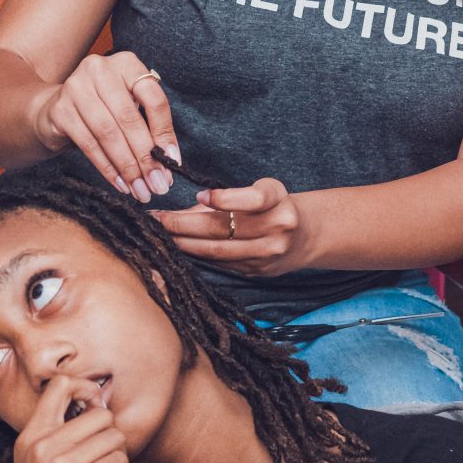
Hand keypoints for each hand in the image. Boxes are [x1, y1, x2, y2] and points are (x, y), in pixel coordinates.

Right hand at [7, 375, 128, 462]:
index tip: (95, 413)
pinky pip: (118, 462)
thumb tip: (98, 403)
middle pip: (100, 415)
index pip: (59, 385)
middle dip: (111, 439)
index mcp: (27, 438)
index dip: (86, 390)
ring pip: (114, 438)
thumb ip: (58, 437)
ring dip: (118, 462)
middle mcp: (41, 447)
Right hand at [33, 50, 178, 201]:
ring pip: (108, 133)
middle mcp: (100, 69)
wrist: (55, 110)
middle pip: (129, 118)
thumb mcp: (128, 108)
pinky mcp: (60, 110)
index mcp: (126, 64)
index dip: (164, 132)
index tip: (172, 161)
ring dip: (127, 166)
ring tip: (140, 189)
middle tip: (158, 184)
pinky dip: (107, 167)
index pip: (153, 98)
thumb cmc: (102, 109)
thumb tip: (169, 161)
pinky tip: (120, 183)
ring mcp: (76, 87)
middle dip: (146, 156)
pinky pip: (88, 144)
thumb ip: (149, 127)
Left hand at [154, 177, 315, 275]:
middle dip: (185, 225)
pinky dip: (199, 256)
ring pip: (219, 250)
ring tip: (161, 236)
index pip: (252, 199)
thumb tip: (177, 210)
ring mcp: (269, 253)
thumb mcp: (258, 191)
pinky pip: (223, 263)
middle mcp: (278, 227)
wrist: (305, 235)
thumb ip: (222, 199)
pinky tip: (181, 249)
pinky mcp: (259, 271)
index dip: (225, 199)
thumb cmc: (272, 206)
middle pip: (225, 228)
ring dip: (185, 244)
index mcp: (278, 199)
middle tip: (157, 220)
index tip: (199, 196)